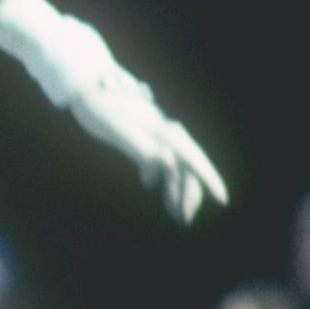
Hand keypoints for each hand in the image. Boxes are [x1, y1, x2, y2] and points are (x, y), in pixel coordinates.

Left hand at [63, 54, 228, 224]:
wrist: (87, 88)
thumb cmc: (102, 107)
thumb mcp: (118, 129)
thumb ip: (142, 149)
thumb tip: (163, 169)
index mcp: (165, 130)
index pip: (194, 159)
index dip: (210, 179)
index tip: (223, 200)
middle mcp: (166, 133)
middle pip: (186, 167)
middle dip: (190, 194)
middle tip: (183, 220)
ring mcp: (156, 137)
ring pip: (174, 168)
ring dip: (176, 191)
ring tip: (175, 215)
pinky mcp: (143, 140)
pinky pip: (159, 164)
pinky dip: (160, 179)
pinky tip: (152, 187)